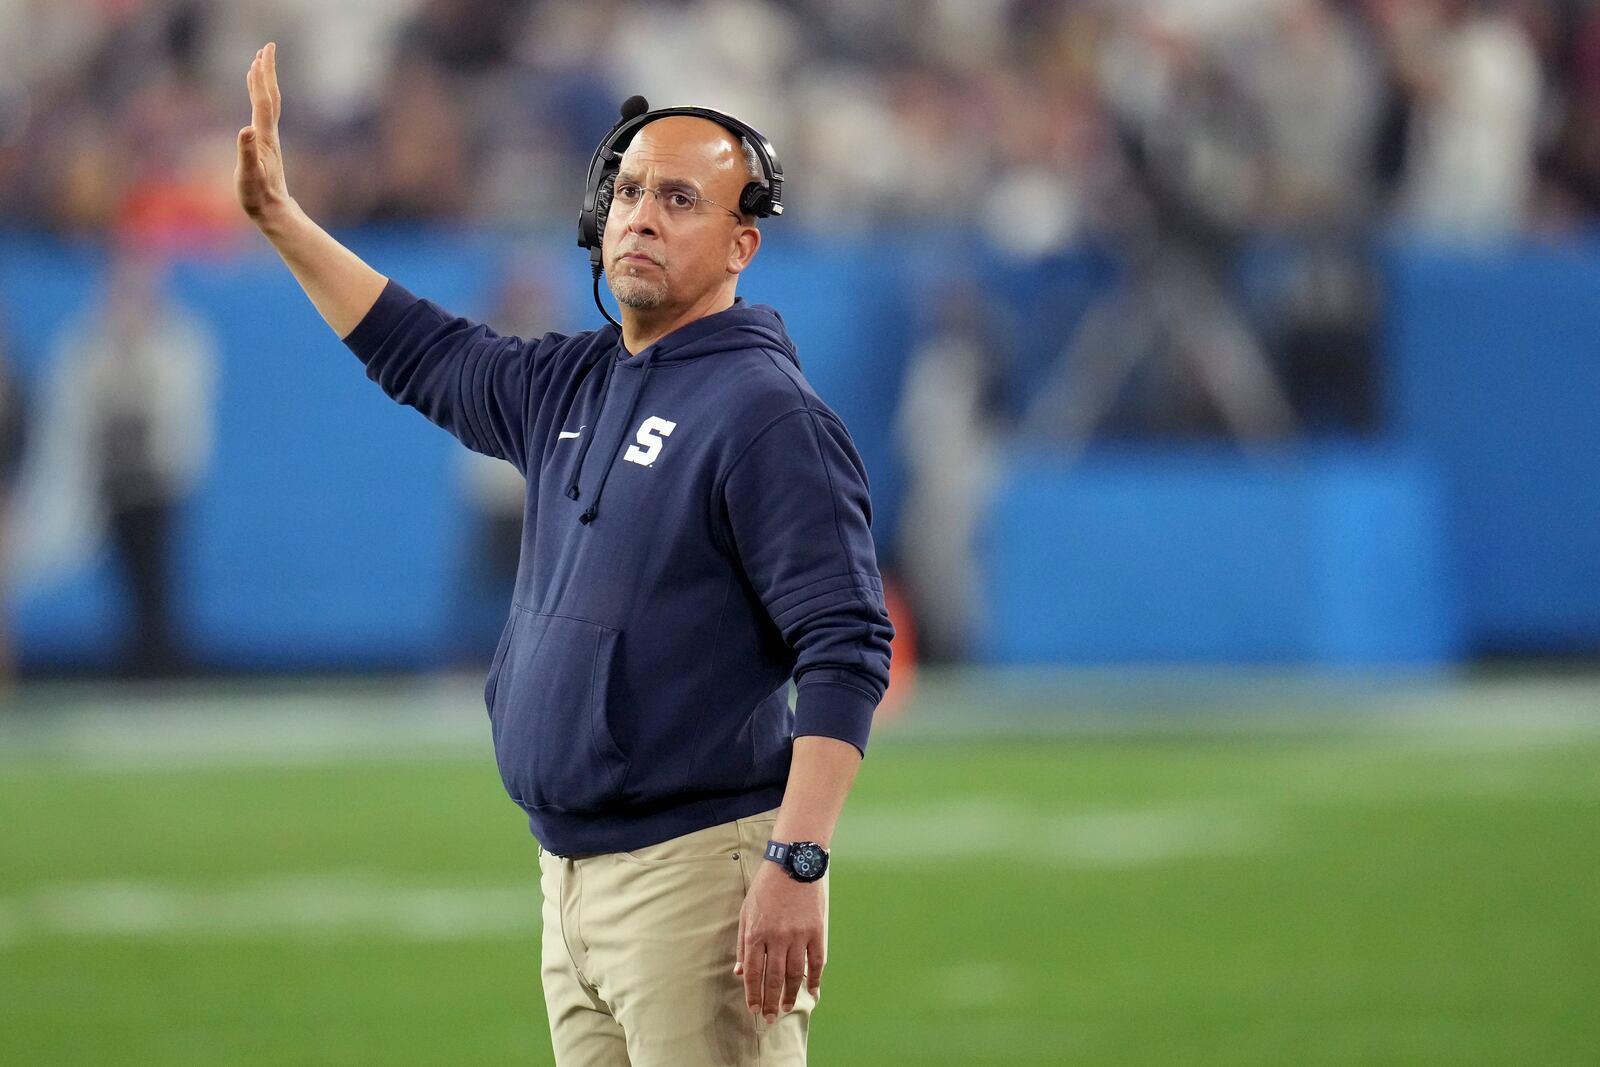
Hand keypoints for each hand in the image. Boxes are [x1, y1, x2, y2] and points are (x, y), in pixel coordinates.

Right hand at [235, 43, 290, 223]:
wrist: (275, 213)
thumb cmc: (259, 197)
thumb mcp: (248, 175)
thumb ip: (247, 152)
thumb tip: (244, 129)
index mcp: (264, 137)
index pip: (263, 100)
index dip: (261, 77)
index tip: (261, 54)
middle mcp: (269, 135)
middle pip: (269, 97)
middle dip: (266, 72)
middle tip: (266, 48)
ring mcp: (268, 141)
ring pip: (268, 105)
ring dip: (264, 83)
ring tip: (259, 65)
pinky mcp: (266, 148)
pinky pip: (263, 117)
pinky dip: (259, 101)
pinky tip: (257, 101)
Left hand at [733, 860, 824, 1023]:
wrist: (795, 862)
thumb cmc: (767, 887)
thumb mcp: (747, 911)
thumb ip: (744, 943)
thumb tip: (741, 971)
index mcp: (756, 932)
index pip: (754, 972)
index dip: (753, 994)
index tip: (753, 1009)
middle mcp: (777, 937)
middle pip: (773, 978)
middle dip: (770, 1002)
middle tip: (769, 1018)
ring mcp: (799, 935)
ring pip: (794, 974)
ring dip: (789, 995)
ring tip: (786, 1008)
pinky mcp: (817, 931)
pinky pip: (817, 962)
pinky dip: (815, 979)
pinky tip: (812, 992)